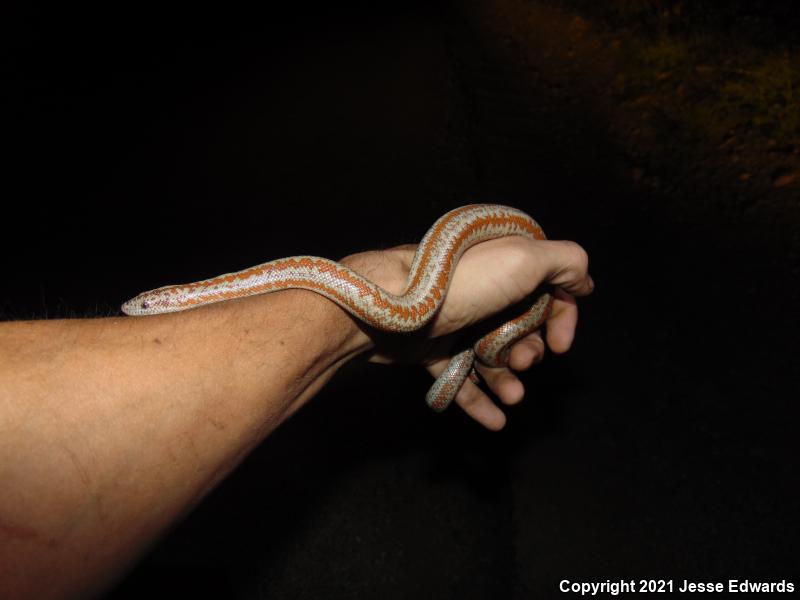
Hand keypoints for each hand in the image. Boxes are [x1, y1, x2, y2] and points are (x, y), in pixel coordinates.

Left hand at [340, 235, 593, 430]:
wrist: (387, 308)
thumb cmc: (458, 283)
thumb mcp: (523, 258)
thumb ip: (565, 262)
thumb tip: (585, 282)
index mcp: (504, 263)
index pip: (548, 290)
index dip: (562, 318)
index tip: (561, 346)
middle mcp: (481, 289)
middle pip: (520, 326)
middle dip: (530, 350)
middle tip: (524, 363)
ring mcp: (454, 319)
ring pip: (491, 354)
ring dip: (508, 379)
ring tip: (512, 396)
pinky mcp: (430, 346)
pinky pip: (459, 375)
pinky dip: (478, 399)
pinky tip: (495, 421)